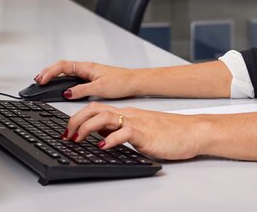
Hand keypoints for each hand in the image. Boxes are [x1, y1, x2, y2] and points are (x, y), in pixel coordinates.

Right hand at [34, 60, 140, 99]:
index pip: (63, 66)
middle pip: (62, 66)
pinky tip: (60, 86)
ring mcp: (88, 73)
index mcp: (87, 67)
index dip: (50, 72)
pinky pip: (73, 77)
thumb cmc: (121, 82)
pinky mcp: (91, 79)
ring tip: (44, 82)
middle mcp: (86, 68)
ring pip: (67, 71)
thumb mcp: (99, 88)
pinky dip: (63, 80)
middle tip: (37, 80)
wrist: (134, 82)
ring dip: (54, 75)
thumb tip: (66, 93)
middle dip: (48, 72)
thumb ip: (82, 90)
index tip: (41, 80)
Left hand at [63, 102, 203, 159]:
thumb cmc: (169, 132)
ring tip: (77, 139)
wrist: (191, 131)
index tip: (67, 130)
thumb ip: (120, 130)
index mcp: (127, 113)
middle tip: (66, 134)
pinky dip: (109, 140)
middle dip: (76, 120)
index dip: (78, 118)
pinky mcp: (144, 133)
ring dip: (86, 128)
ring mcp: (136, 122)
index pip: (96, 109)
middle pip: (95, 110)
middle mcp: (129, 115)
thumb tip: (100, 135)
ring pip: (105, 118)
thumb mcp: (139, 130)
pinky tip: (102, 147)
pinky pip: (123, 133)